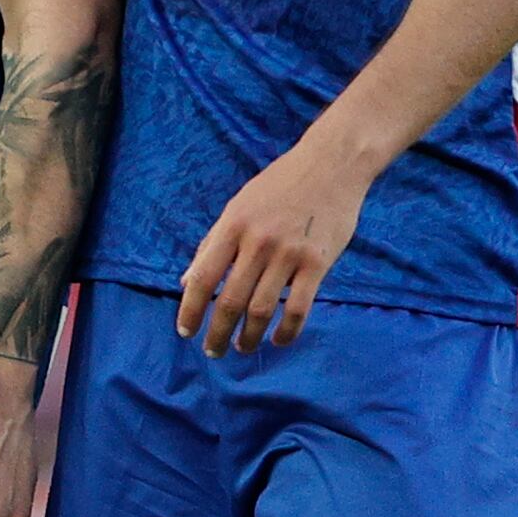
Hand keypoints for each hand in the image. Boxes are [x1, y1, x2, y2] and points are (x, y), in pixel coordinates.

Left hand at [177, 131, 378, 353]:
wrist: (331, 164)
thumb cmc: (279, 185)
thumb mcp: (238, 206)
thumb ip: (212, 243)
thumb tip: (186, 281)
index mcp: (233, 226)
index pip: (202, 277)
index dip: (190, 309)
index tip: (186, 331)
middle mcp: (257, 241)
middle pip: (230, 300)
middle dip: (217, 332)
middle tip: (213, 352)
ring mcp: (289, 253)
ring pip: (262, 309)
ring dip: (249, 337)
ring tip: (243, 348)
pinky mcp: (318, 262)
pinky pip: (298, 307)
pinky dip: (286, 331)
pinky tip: (278, 341)